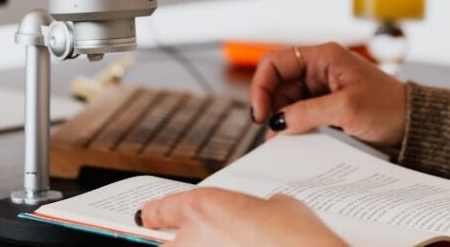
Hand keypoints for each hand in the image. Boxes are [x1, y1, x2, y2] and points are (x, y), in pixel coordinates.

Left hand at [138, 188, 346, 246]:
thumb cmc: (300, 239)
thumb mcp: (279, 206)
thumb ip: (254, 209)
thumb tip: (255, 216)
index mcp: (204, 208)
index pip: (161, 210)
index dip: (155, 214)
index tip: (148, 217)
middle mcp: (192, 241)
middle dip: (178, 245)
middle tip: (200, 242)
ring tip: (230, 245)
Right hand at [250, 42, 406, 147]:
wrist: (413, 124)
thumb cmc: (388, 107)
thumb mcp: (346, 109)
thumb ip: (308, 112)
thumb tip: (277, 122)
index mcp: (323, 56)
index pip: (276, 61)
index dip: (261, 85)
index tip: (259, 113)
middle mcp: (319, 68)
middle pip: (278, 81)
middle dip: (269, 105)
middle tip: (270, 132)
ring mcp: (322, 86)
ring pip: (286, 98)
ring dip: (280, 118)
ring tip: (280, 140)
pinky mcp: (326, 104)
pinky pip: (300, 111)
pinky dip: (293, 124)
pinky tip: (293, 139)